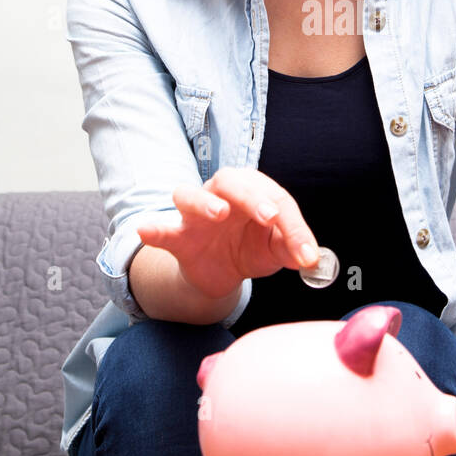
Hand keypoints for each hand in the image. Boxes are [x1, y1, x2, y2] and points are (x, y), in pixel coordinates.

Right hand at [135, 167, 319, 302]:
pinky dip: (154, 228)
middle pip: (232, 182)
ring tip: (218, 213)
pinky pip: (161, 229)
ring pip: (190, 195)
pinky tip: (146, 229)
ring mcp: (195, 214)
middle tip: (269, 217)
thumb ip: (292, 250)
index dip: (294, 226)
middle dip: (253, 197)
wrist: (220, 272)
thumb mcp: (275, 250)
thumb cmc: (249, 248)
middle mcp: (221, 194)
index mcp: (253, 191)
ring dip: (204, 201)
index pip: (275, 199)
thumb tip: (309, 258)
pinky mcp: (177, 236)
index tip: (305, 252)